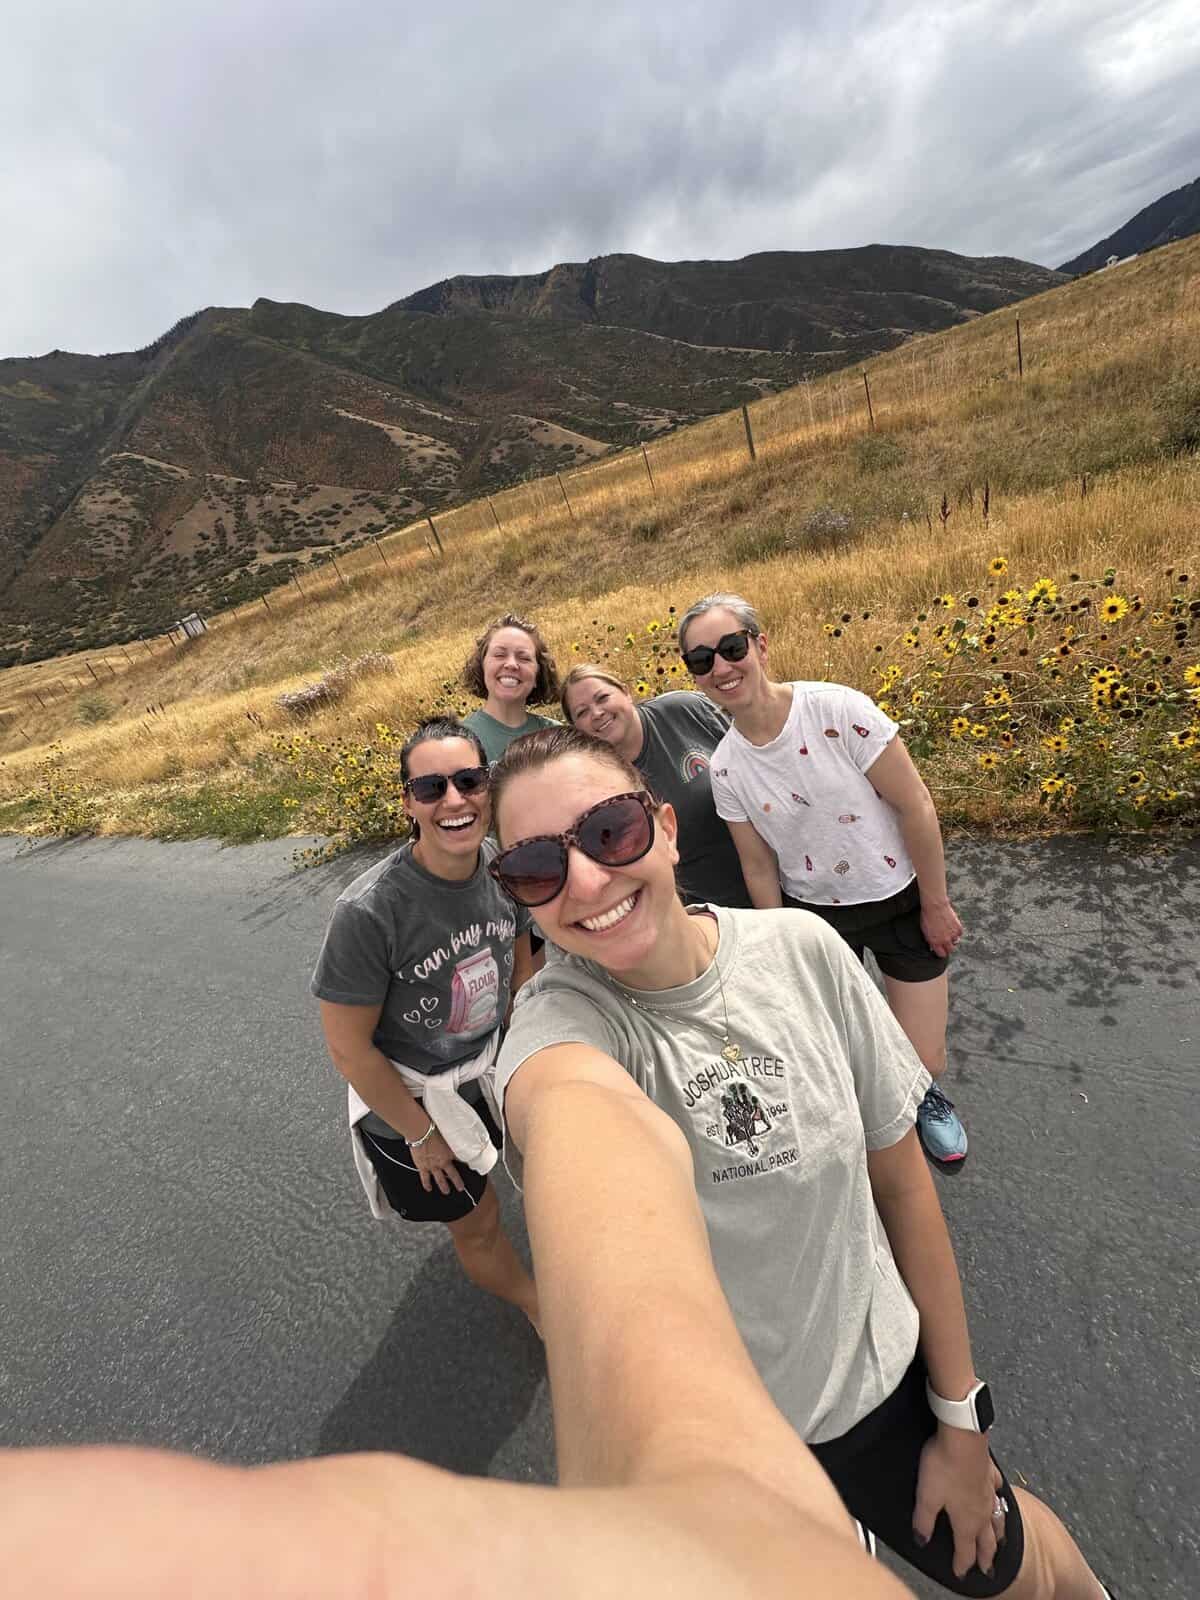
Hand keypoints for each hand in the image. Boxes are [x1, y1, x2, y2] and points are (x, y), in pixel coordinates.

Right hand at [409, 1126, 464, 1194]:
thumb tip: (456, 1132)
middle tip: (461, 1188)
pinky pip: (425, 1178)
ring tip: (446, 1192)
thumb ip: (451, 1136)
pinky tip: (428, 1189)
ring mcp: (433, 1166)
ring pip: (440, 1179)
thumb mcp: (447, 1132)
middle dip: (458, 1182)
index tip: (470, 1167)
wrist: (421, 1132)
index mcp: (450, 1152)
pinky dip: (427, 1184)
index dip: (466, 1164)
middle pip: (453, 1174)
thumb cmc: (433, 1129)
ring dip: (444, 1187)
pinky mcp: (423, 1167)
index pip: (461, 1160)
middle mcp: (443, 1161)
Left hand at [912, 1427, 1003, 1579]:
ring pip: (997, 1518)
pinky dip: (998, 1496)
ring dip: (998, 1534)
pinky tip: (997, 1494)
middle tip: (988, 1570)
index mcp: (966, 1521)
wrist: (962, 1436)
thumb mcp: (927, 1497)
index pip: (965, 1550)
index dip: (962, 1564)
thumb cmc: (944, 1466)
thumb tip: (921, 1539)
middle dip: (986, 1557)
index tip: (961, 1574)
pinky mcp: (989, 1471)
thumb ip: (924, 1521)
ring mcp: (988, 1491)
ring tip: (1001, 1542)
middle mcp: (981, 1510)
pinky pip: (997, 1489)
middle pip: (987, 1540)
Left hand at [920, 898, 962, 958]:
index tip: (941, 950)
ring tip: (948, 932)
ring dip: (952, 938)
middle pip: (950, 950)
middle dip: (948, 947)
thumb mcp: (925, 931)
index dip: (941, 952)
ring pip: (956, 942)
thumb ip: (930, 940)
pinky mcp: (958, 928)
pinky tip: (952, 926)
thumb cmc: (927, 917)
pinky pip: (959, 934)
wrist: (935, 906)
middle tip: (946, 942)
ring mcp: (953, 934)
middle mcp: (945, 940)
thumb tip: (932, 946)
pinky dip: (957, 931)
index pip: (942, 954)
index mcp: (935, 942)